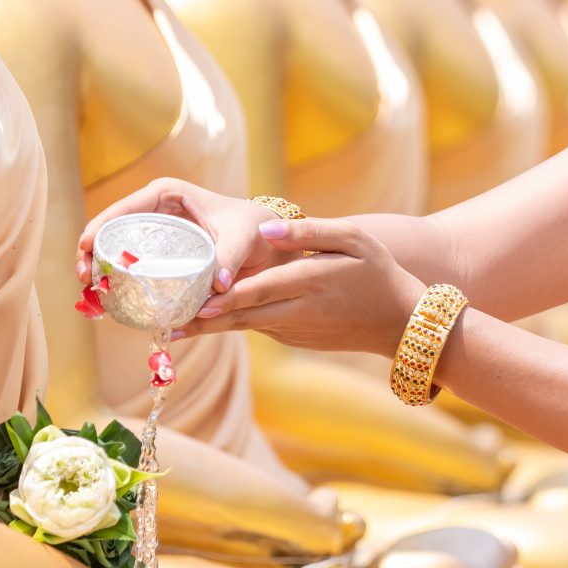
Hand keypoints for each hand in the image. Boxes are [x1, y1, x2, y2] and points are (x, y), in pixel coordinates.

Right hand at [78, 177, 287, 293]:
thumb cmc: (254, 229)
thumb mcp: (243, 238)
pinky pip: (132, 266)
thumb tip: (217, 286)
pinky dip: (118, 282)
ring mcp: (155, 233)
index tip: (85, 250)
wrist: (268, 241)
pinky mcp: (159, 255)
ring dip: (100, 271)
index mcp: (168, 195)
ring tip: (93, 296)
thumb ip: (230, 258)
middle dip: (90, 252)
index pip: (124, 207)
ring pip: (116, 249)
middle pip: (111, 229)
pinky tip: (110, 302)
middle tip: (85, 281)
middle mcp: (156, 211)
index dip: (99, 227)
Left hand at [171, 216, 426, 356]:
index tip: (192, 304)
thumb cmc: (379, 272)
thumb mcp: (353, 238)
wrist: (403, 323)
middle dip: (203, 323)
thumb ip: (307, 232)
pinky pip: (261, 328)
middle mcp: (298, 313)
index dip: (225, 299)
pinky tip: (208, 321)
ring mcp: (296, 331)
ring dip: (212, 328)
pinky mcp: (296, 339)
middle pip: (243, 318)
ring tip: (173, 327)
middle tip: (165, 327)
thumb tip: (266, 228)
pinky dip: (233, 327)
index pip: (259, 291)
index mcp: (310, 283)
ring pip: (247, 327)